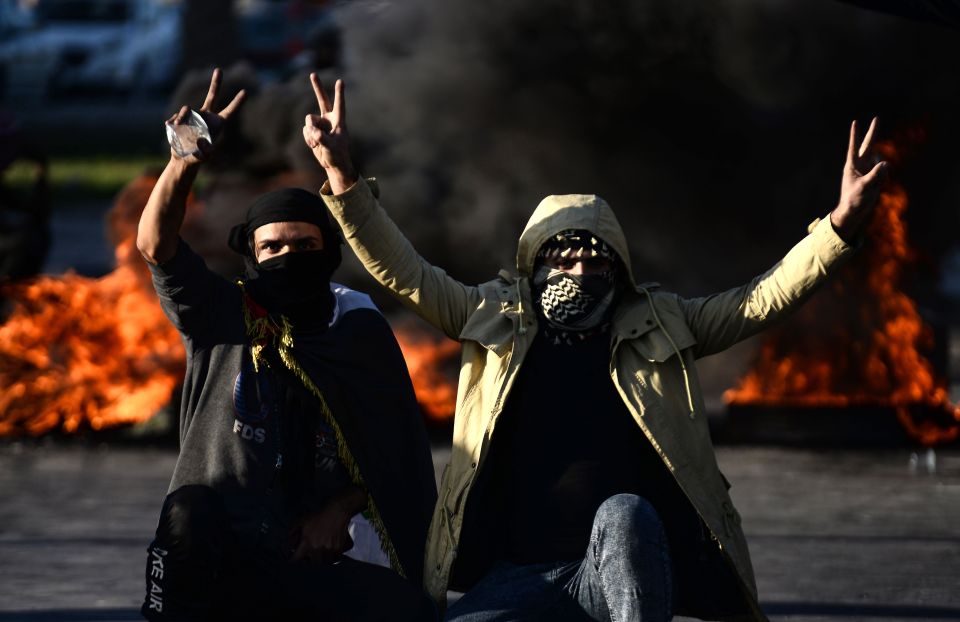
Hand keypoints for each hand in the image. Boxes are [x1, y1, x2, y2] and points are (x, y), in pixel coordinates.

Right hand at [166, 68, 244, 164]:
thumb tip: (200, 139)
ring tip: (179, 127)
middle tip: (219, 70)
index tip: (246, 91)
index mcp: (217, 124)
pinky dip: (173, 123)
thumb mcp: (203, 157)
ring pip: (186, 109)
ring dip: (181, 117)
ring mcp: (193, 116)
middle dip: (215, 83)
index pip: (229, 111)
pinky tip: (172, 131)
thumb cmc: (197, 158)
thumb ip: (205, 151)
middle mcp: (206, 116)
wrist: (183, 157)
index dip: (237, 102)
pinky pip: (176, 117)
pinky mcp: (180, 118)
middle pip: (212, 96)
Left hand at [290, 499, 354, 563]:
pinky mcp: (339, 548)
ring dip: (322, 560)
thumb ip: (293, 531)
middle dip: (310, 560)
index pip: (296, 558)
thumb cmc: (319, 516)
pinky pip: (335, 558)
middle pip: (312, 563)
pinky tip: (332, 553)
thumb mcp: (302, 521)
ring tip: (321, 555)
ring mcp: (329, 550)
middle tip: (310, 557)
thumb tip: (288, 538)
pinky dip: (333, 557)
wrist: (336, 512)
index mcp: (306, 543)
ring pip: (324, 562)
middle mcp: (317, 549)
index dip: (293, 559)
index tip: (293, 559)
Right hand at [303, 73, 357, 193]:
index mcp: (339, 121)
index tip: (341, 81)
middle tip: (313, 73)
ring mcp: (320, 124)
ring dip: (310, 132)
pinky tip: (314, 146)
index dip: (339, 93)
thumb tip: (315, 132)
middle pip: (322, 99)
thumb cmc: (338, 155)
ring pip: (308, 120)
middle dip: (317, 87)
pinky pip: (305, 130)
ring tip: (317, 143)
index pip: (339, 104)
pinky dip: (308, 138)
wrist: (333, 163)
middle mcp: (329, 119)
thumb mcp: (332, 148)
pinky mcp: (312, 130)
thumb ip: (323, 139)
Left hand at [829, 117, 887, 241]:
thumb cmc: (854, 199)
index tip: (855, 122)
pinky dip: (883, 179)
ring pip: (881, 163)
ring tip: (872, 186)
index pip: (854, 147)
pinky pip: (884, 173)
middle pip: (869, 145)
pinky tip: (877, 187)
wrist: (854, 211)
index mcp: (852, 165)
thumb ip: (875, 175)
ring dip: (881, 173)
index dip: (855, 135)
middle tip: (876, 118)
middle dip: (873, 132)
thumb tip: (885, 164)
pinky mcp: (875, 176)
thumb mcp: (864, 187)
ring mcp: (868, 169)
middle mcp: (860, 165)